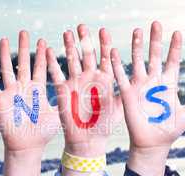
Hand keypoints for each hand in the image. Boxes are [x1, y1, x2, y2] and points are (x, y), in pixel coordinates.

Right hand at [0, 31, 58, 150]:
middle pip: (23, 63)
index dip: (41, 54)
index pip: (39, 67)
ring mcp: (11, 93)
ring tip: (4, 39)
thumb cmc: (43, 132)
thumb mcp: (57, 114)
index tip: (43, 40)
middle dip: (24, 47)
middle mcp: (24, 88)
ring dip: (5, 55)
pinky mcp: (0, 102)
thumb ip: (65, 101)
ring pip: (8, 69)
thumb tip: (81, 92)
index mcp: (38, 89)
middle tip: (24, 32)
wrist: (27, 146)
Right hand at [46, 25, 121, 156]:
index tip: (104, 30)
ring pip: (72, 60)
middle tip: (82, 26)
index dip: (104, 44)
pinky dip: (52, 63)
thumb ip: (126, 92)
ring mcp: (76, 82)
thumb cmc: (105, 125)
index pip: (106, 57)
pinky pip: (56, 74)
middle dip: (85, 40)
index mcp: (105, 80)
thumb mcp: (119, 107)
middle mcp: (90, 78)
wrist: (87, 140)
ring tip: (67, 33)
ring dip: (69, 47)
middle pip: (87, 54)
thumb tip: (137, 78)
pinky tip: (48, 51)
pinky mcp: (63, 90)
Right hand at [110, 21, 184, 175]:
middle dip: (155, 40)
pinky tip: (114, 51)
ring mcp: (140, 86)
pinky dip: (117, 65)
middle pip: (154, 55)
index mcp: (169, 84)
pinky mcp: (128, 94)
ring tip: (137, 31)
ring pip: (138, 61)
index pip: (172, 60)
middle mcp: (154, 81)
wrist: (152, 144)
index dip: (174, 47)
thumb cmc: (169, 130)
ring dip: (137, 46)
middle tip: (156, 24)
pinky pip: (121, 77)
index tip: (177, 33)